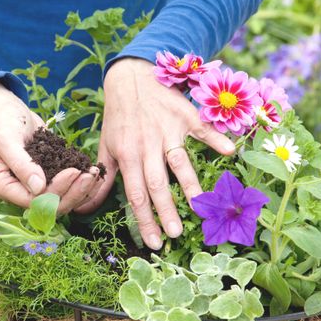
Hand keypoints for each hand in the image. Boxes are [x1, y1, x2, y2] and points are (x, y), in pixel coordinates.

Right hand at [0, 80, 100, 211]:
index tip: (73, 171)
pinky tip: (95, 171)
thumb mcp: (7, 139)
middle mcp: (22, 190)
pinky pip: (68, 185)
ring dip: (83, 189)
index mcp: (4, 186)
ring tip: (96, 173)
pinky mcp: (51, 175)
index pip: (35, 200)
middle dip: (75, 192)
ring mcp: (38, 184)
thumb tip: (38, 187)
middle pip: (53, 204)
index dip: (57, 191)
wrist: (7, 110)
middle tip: (91, 175)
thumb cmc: (1, 121)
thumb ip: (21, 163)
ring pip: (64, 197)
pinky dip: (83, 181)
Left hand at [77, 58, 234, 248]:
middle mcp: (148, 146)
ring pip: (180, 162)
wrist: (131, 78)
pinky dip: (216, 139)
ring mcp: (168, 131)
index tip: (154, 241)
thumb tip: (90, 206)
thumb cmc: (119, 115)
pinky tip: (230, 152)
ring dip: (190, 184)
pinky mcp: (185, 117)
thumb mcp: (106, 145)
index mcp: (127, 155)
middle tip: (176, 235)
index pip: (135, 194)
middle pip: (157, 184)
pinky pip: (202, 130)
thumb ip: (103, 176)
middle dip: (166, 211)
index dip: (144, 220)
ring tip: (201, 206)